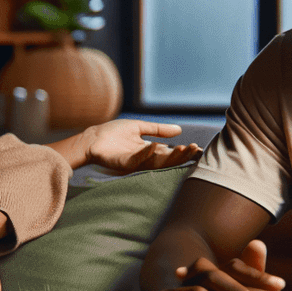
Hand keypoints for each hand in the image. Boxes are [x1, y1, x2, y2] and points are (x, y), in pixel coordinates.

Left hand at [78, 120, 202, 174]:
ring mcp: (136, 162)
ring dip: (171, 157)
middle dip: (183, 156)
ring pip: (158, 162)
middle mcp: (146, 158)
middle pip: (168, 160)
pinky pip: (138, 159)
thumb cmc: (113, 134)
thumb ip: (158, 130)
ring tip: (183, 149)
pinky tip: (155, 146)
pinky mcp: (124, 163)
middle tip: (195, 149)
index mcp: (150, 150)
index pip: (171, 153)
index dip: (185, 152)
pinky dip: (147, 153)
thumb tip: (179, 130)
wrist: (92, 139)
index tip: (199, 150)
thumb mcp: (139, 128)